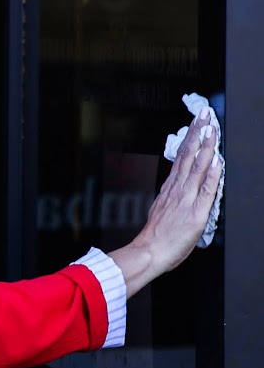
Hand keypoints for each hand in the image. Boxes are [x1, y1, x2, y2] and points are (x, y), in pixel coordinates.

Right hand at [109, 111, 223, 294]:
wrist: (149, 253)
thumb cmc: (156, 238)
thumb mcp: (161, 211)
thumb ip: (171, 197)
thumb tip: (177, 187)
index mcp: (171, 189)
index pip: (183, 157)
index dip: (191, 138)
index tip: (197, 122)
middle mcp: (177, 189)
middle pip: (189, 155)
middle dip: (198, 133)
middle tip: (204, 114)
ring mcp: (186, 198)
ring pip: (198, 167)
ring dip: (206, 146)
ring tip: (212, 128)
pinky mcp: (195, 211)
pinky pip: (206, 189)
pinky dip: (212, 173)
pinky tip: (217, 160)